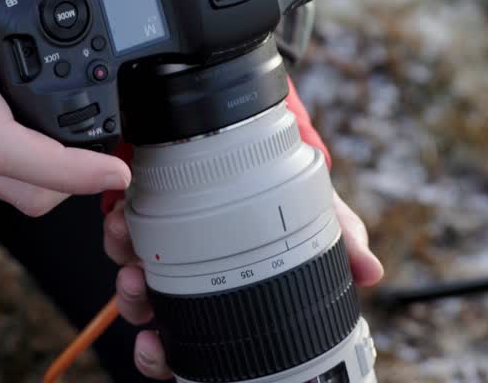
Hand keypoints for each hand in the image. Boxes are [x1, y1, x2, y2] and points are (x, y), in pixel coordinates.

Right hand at [0, 0, 131, 215]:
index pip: (6, 147)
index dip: (67, 168)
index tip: (114, 165)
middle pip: (20, 187)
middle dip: (80, 185)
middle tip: (125, 156)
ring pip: (7, 193)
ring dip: (57, 186)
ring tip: (99, 153)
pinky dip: (28, 178)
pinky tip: (51, 145)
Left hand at [103, 192, 382, 378]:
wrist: (246, 131)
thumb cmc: (280, 180)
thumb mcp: (312, 205)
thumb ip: (338, 235)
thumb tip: (371, 272)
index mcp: (228, 290)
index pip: (198, 342)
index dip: (172, 356)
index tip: (159, 347)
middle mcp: (190, 279)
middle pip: (152, 319)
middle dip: (139, 312)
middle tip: (139, 291)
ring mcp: (161, 250)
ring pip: (130, 283)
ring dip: (125, 276)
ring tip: (132, 260)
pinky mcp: (140, 218)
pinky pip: (118, 238)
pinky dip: (116, 232)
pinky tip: (121, 220)